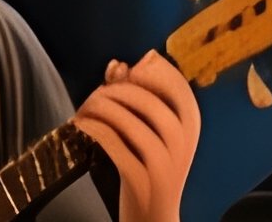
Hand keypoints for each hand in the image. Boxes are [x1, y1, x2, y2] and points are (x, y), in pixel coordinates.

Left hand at [74, 51, 200, 221]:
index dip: (148, 70)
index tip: (126, 70)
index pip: (176, 83)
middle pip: (148, 100)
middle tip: (96, 91)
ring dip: (101, 108)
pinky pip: (114, 145)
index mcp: (190, 125)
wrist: (154, 216)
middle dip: (117, 89)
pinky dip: (94, 129)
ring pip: (129, 122)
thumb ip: (138, 95)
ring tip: (85, 108)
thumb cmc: (149, 163)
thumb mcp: (152, 129)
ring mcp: (164, 163)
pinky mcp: (142, 181)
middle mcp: (182, 142)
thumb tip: (117, 64)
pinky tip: (81, 123)